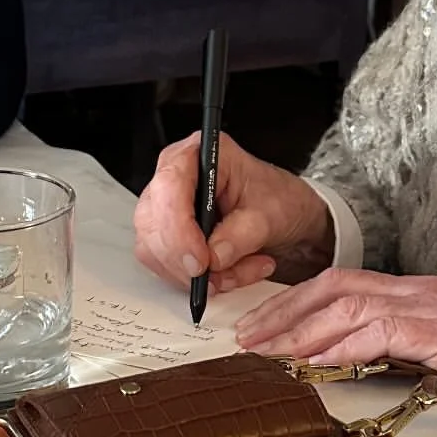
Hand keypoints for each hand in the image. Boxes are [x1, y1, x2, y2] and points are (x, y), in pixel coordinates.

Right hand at [134, 131, 334, 294]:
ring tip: (239, 270)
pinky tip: (228, 273)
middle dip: (185, 260)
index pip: (170, 185)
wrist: (284, 215)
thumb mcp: (271, 214)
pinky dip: (196, 282)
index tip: (201, 261)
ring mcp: (165, 209)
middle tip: (220, 276)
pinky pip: (165, 267)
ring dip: (196, 275)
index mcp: (199, 154)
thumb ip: (242, 235)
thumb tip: (215, 257)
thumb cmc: (277, 199)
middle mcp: (175, 178)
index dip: (179, 227)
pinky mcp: (166, 237)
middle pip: (153, 223)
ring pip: (155, 250)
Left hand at [235, 268, 436, 423]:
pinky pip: (387, 332)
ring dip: (307, 332)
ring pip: (357, 306)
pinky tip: (320, 363)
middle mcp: (429, 292)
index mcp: (414, 292)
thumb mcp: (402, 364)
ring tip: (276, 355)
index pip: (340, 283)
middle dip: (287, 313)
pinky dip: (347, 347)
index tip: (255, 328)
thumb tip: (295, 357)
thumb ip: (363, 349)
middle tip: (251, 340)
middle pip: (340, 287)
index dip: (290, 303)